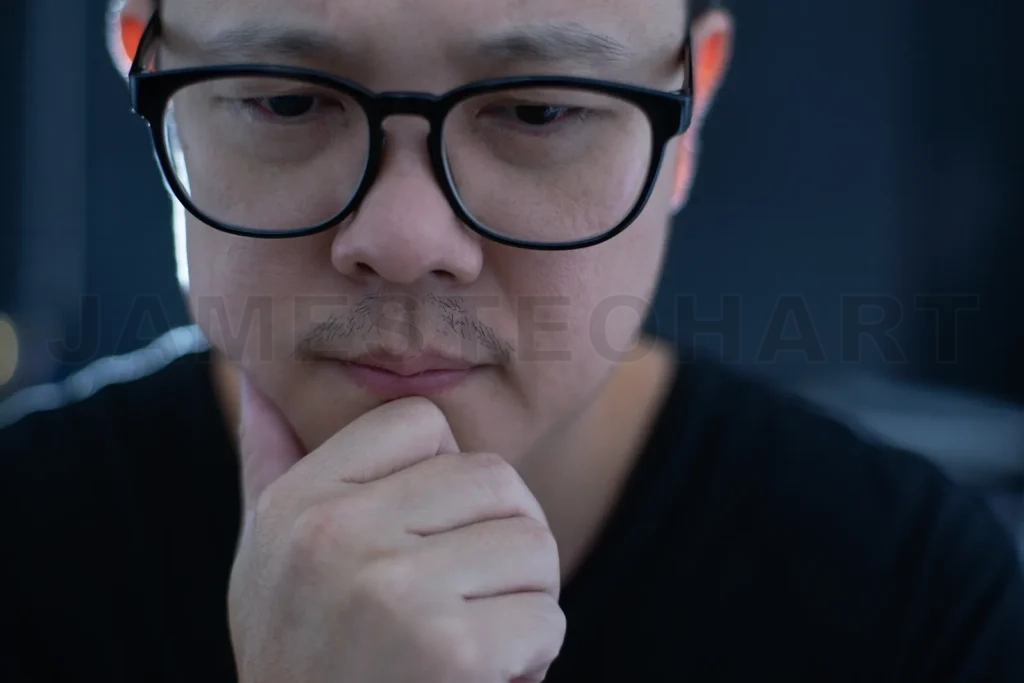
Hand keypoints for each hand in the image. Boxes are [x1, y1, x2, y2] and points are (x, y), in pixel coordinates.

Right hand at [228, 376, 565, 682]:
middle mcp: (338, 535)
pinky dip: (531, 657)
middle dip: (502, 542)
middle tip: (468, 597)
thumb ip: (268, 464)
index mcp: (299, 502)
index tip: (423, 536)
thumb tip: (260, 382)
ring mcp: (393, 591)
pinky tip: (479, 680)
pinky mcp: (449, 651)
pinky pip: (547, 618)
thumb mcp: (264, 557)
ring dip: (523, 601)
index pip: (423, 422)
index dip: (443, 479)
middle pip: (495, 480)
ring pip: (534, 545)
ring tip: (471, 639)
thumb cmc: (300, 655)